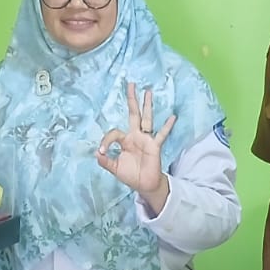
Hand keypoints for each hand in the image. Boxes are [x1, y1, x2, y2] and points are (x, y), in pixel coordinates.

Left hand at [96, 82, 176, 213]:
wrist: (144, 185)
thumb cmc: (130, 175)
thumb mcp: (115, 168)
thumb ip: (105, 161)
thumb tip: (97, 153)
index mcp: (124, 140)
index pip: (114, 133)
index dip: (106, 140)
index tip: (102, 151)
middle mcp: (135, 136)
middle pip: (133, 114)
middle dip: (131, 100)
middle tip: (131, 84)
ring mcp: (146, 139)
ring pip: (147, 119)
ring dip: (147, 106)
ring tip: (148, 92)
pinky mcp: (154, 146)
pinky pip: (161, 135)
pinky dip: (167, 126)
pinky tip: (172, 116)